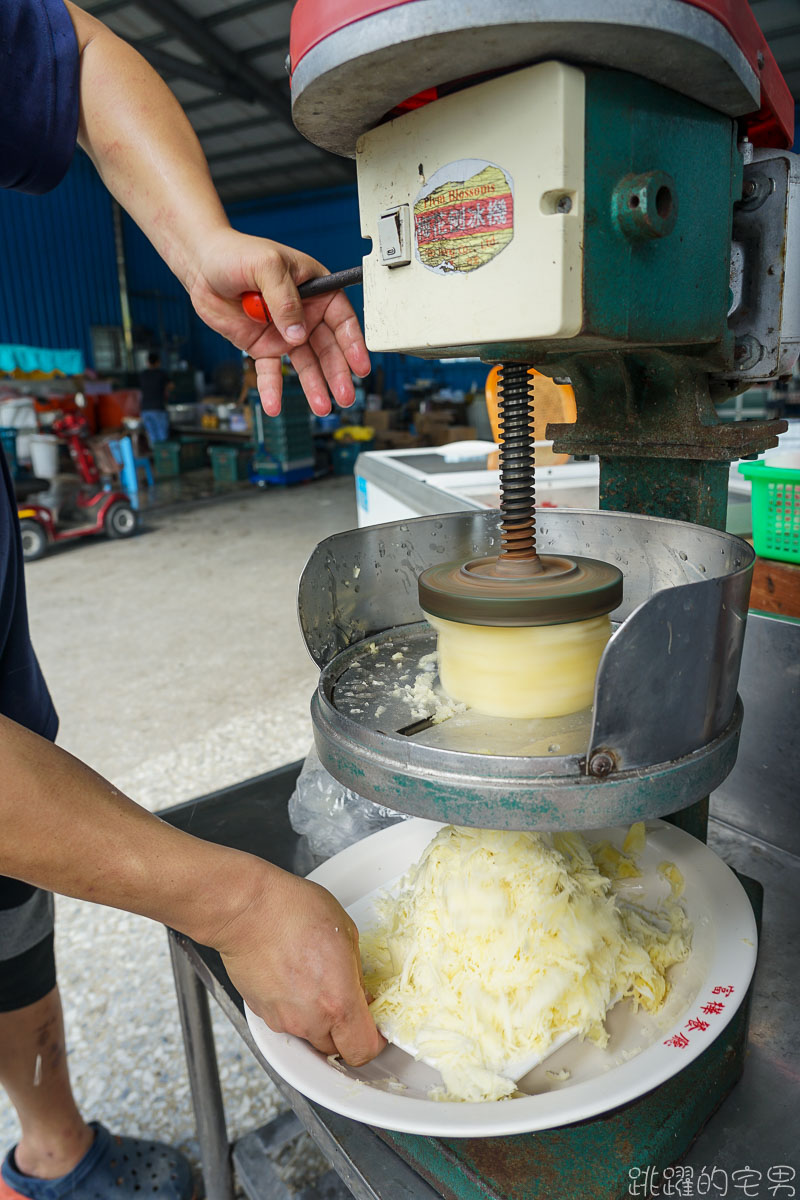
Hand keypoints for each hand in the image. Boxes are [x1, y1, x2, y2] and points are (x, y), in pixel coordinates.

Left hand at [188, 227, 369, 416]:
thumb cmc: (236, 254)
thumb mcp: (267, 266)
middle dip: (337, 373)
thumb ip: (285, 298)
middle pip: (328, 348)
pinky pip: (270, 371)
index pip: (341, 319)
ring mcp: (284, 333)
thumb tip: (298, 333)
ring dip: (314, 386)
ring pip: (305, 364)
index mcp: (315, 289)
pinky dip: (272, 389)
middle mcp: (303, 314)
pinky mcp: (262, 346)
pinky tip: (274, 405)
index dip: (353, 344)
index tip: (360, 366)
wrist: (202, 266)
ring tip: (322, 407)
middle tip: (345, 395)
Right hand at [215, 865, 385, 1065]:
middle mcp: (310, 1019)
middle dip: (345, 1031)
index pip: (364, 1050)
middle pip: (337, 1049)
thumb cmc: (294, 912)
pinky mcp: (262, 1013)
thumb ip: (356, 973)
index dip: (374, 1040)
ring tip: (315, 983)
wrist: (248, 909)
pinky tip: (293, 979)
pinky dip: (294, 1008)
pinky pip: (286, 1021)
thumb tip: (359, 989)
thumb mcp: (347, 933)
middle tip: (346, 1001)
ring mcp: (283, 1019)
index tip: (375, 1028)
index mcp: (339, 1002)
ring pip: (310, 1036)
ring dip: (318, 1020)